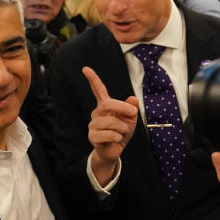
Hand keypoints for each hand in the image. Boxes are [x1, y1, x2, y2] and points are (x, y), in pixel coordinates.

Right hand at [84, 66, 138, 186]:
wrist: (116, 150)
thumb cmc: (121, 132)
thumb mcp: (130, 119)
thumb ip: (131, 108)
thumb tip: (133, 99)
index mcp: (105, 106)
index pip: (98, 90)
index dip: (93, 79)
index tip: (85, 69)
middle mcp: (97, 113)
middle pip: (107, 104)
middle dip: (122, 107)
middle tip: (132, 113)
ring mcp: (93, 124)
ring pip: (111, 122)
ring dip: (122, 128)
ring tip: (121, 134)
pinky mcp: (92, 136)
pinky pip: (110, 134)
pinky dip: (118, 138)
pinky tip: (115, 140)